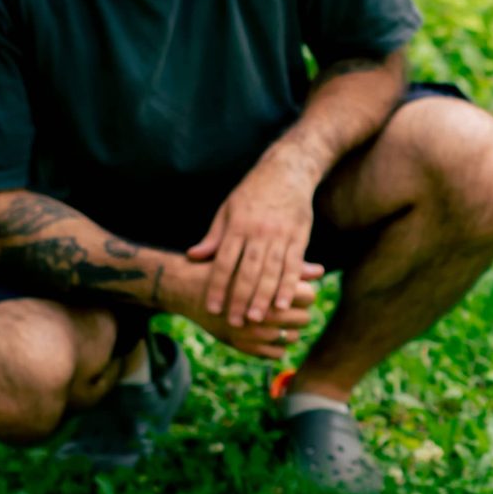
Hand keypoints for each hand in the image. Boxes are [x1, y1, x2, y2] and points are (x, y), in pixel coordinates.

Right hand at [162, 254, 322, 361]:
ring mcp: (256, 334)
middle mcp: (266, 313)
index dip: (305, 294)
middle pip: (304, 318)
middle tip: (287, 307)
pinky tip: (266, 334)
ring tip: (276, 320)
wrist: (189, 290)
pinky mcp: (246, 348)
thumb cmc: (227, 271)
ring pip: (292, 337)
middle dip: (298, 312)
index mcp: (270, 289)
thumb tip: (320, 270)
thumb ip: (290, 269)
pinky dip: (275, 345)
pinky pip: (277, 353)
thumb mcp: (257, 264)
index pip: (309, 297)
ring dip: (288, 330)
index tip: (296, 292)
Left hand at [188, 147, 323, 328]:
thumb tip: (192, 257)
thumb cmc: (252, 193)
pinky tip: (284, 304)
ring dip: (263, 298)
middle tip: (234, 322)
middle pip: (248, 271)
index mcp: (237, 225)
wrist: (286, 171)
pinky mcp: (299, 237)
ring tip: (256, 319)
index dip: (218, 286)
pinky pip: (294, 266)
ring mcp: (280, 235)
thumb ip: (213, 237)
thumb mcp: (228, 210)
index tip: (213, 307)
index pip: (224, 261)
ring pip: (271, 272)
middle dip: (240, 299)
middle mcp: (259, 232)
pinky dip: (289, 286)